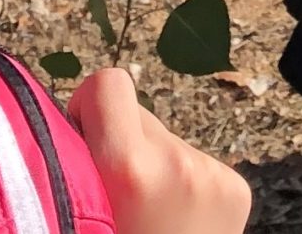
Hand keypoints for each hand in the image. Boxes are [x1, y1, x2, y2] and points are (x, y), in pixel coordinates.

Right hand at [69, 67, 253, 232]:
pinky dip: (180, 186)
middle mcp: (177, 160)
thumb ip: (77, 167)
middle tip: (116, 201)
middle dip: (124, 149)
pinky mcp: (234, 186)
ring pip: (165, 145)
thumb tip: (67, 129)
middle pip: (139, 118)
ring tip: (149, 217)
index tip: (85, 144)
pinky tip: (175, 223)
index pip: (108, 83)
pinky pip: (193, 164)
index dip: (89, 107)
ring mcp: (211, 173)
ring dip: (154, 171)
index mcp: (130, 168)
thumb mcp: (83, 215)